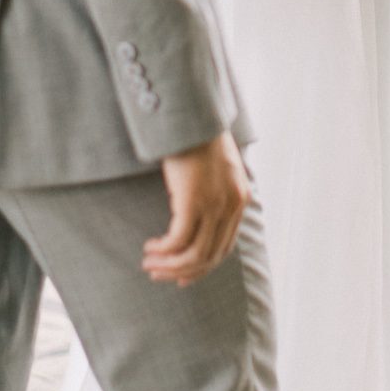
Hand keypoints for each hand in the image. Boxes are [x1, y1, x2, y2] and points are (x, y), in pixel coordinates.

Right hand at [146, 132, 249, 286]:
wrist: (192, 114)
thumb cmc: (197, 136)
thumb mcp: (214, 167)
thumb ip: (213, 189)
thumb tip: (197, 210)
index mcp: (239, 200)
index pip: (224, 248)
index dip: (202, 267)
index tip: (182, 276)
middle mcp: (231, 206)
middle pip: (209, 257)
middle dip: (182, 271)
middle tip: (159, 274)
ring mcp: (214, 205)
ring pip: (194, 254)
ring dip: (169, 265)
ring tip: (150, 264)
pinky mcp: (193, 202)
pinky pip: (179, 240)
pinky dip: (164, 250)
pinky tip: (150, 246)